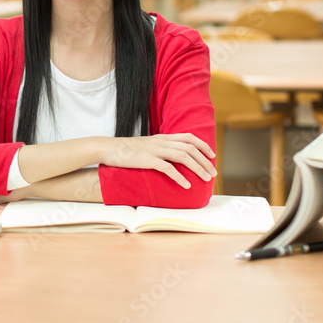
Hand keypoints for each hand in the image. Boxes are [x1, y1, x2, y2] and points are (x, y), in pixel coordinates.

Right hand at [96, 134, 216, 188]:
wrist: (108, 148)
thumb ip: (160, 148)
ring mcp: (155, 150)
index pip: (189, 137)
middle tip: (213, 173)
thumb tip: (173, 157)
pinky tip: (186, 185)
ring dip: (197, 168)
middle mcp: (161, 141)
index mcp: (162, 137)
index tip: (212, 156)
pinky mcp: (147, 160)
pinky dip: (179, 176)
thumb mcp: (147, 145)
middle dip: (205, 161)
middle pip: (190, 148)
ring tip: (206, 179)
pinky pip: (168, 168)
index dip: (203, 146)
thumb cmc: (127, 150)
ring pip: (183, 156)